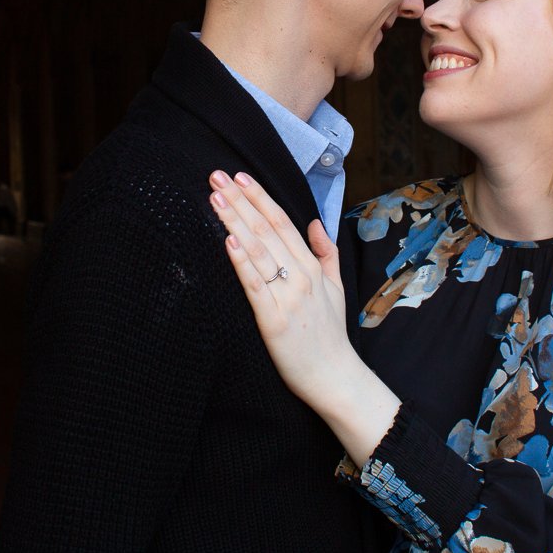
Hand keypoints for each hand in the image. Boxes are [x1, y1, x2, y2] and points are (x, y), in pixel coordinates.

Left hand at [209, 171, 399, 463]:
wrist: (334, 375)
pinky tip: (229, 241)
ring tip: (215, 199)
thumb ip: (326, 252)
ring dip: (235, 222)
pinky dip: (241, 261)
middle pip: (266, 230)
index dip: (260, 198)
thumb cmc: (330, 333)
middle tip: (216, 177)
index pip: (282, 222)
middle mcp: (300, 276)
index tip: (239, 177)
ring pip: (257, 251)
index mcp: (312, 266)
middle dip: (240, 201)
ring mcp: (287, 297)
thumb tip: (314, 222)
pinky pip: (254, 285)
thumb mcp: (337, 287)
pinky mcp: (273, 319)